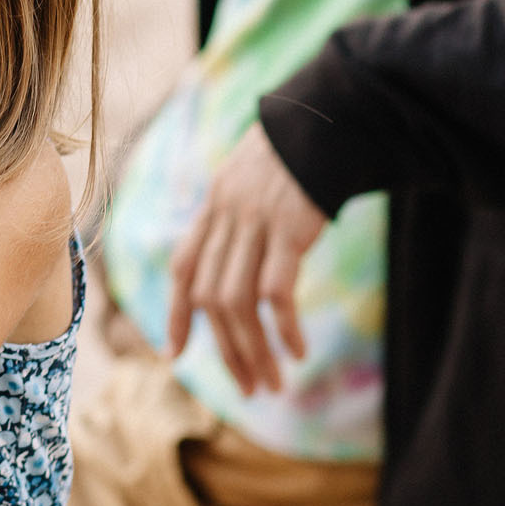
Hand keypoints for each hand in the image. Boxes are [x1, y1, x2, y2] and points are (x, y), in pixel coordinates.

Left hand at [166, 123, 326, 394]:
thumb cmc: (300, 152)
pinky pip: (276, 291)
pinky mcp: (289, 229)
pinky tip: (297, 351)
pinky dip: (283, 328)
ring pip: (237, 302)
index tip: (173, 354)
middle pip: (212, 297)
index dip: (177, 313)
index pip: (184, 266)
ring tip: (272, 383)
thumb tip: (237, 259)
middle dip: (226, 349)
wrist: (331, 118)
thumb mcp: (253, 179)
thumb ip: (238, 215)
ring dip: (253, 350)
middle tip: (248, 388)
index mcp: (215, 204)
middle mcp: (227, 215)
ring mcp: (255, 222)